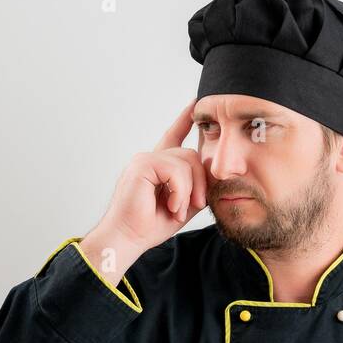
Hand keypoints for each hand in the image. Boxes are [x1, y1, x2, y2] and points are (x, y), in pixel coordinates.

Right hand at [79, 99, 208, 281]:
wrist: (128, 238)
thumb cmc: (151, 225)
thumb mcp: (183, 205)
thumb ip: (197, 187)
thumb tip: (214, 174)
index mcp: (158, 167)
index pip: (173, 136)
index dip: (184, 120)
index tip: (194, 103)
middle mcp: (151, 158)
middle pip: (191, 154)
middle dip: (200, 181)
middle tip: (196, 205)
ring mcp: (145, 159)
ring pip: (186, 161)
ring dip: (189, 190)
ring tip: (178, 210)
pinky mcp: (142, 165)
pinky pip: (176, 170)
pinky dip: (179, 191)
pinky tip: (171, 206)